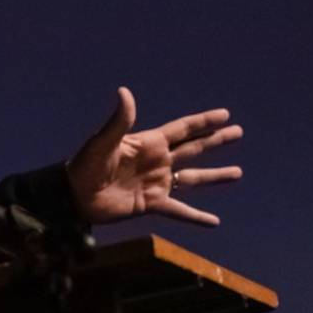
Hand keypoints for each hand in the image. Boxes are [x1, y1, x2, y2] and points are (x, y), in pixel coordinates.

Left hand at [67, 87, 242, 226]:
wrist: (74, 196)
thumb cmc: (85, 165)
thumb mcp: (103, 142)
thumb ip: (119, 120)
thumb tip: (124, 91)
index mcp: (149, 143)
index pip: (183, 129)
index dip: (203, 122)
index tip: (224, 114)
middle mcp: (157, 161)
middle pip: (194, 149)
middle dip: (215, 140)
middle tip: (238, 131)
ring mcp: (156, 183)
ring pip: (193, 179)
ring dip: (215, 176)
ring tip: (238, 173)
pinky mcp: (151, 204)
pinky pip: (179, 211)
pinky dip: (196, 217)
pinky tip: (214, 221)